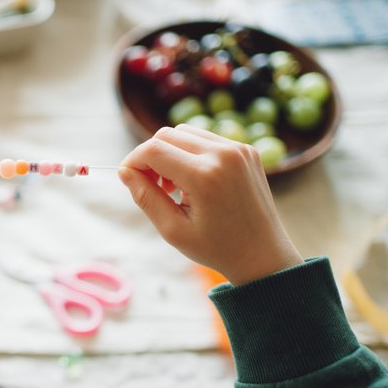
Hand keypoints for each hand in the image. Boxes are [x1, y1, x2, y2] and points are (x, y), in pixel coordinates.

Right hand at [119, 125, 302, 285]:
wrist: (263, 255)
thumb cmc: (217, 248)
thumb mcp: (173, 230)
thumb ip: (145, 197)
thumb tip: (124, 171)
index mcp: (205, 176)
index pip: (153, 150)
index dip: (133, 161)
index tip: (129, 179)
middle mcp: (224, 155)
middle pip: (167, 134)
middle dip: (151, 156)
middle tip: (153, 187)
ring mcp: (239, 149)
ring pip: (186, 132)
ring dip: (171, 153)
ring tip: (175, 186)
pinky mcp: (247, 150)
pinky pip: (206, 139)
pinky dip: (191, 154)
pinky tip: (194, 182)